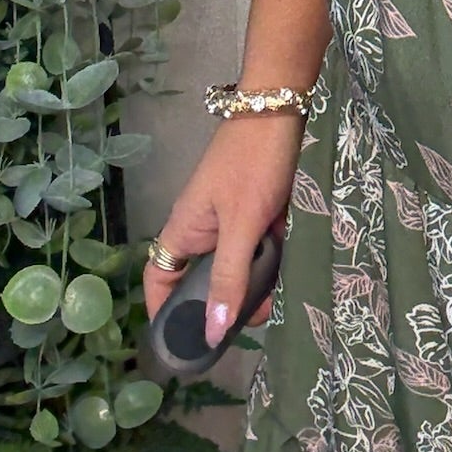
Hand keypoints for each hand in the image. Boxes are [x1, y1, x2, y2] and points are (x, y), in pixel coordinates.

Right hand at [144, 111, 306, 346]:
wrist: (285, 107)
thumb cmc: (254, 163)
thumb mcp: (241, 225)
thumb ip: (228, 277)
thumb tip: (211, 333)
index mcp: (184, 229)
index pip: (159, 279)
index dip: (165, 312)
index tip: (186, 343)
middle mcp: (204, 228)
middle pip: (206, 280)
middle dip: (228, 302)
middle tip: (256, 318)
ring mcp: (233, 219)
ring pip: (238, 266)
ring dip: (257, 282)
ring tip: (280, 295)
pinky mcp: (260, 211)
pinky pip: (260, 247)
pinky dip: (274, 259)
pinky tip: (292, 268)